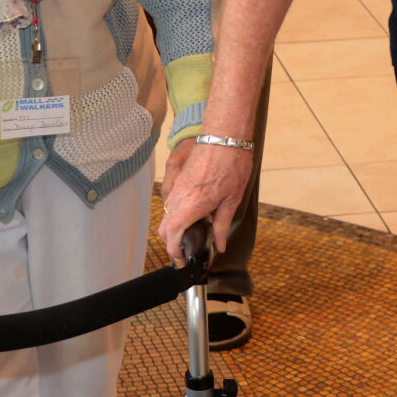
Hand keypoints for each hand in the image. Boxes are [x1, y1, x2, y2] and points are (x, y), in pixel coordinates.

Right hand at [158, 140, 252, 263]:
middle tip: (186, 251)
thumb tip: (219, 245)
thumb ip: (222, 226)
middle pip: (164, 228)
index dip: (174, 252)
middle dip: (171, 243)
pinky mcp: (178, 179)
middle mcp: (179, 197)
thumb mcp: (231, 201)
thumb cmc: (231, 165)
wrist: (224, 136)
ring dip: (173, 228)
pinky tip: (193, 214)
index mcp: (191, 205)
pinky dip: (176, 214)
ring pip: (167, 215)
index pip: (172, 235)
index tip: (182, 260)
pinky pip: (171, 202)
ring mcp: (176, 187)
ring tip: (192, 233)